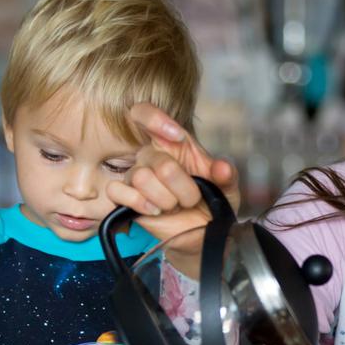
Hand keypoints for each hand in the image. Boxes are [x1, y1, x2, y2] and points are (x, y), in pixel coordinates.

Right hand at [106, 104, 239, 273]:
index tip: (179, 137)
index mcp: (171, 141)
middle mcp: (150, 155)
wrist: (201, 232)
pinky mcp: (124, 197)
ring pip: (140, 177)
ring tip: (174, 206)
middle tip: (192, 199)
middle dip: (182, 187)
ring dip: (165, 199)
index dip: (156, 119)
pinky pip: (117, 191)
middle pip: (158, 161)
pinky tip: (155, 211)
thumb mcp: (227, 186)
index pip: (144, 113)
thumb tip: (222, 167)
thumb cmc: (211, 202)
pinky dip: (139, 203)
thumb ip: (227, 174)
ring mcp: (135, 176)